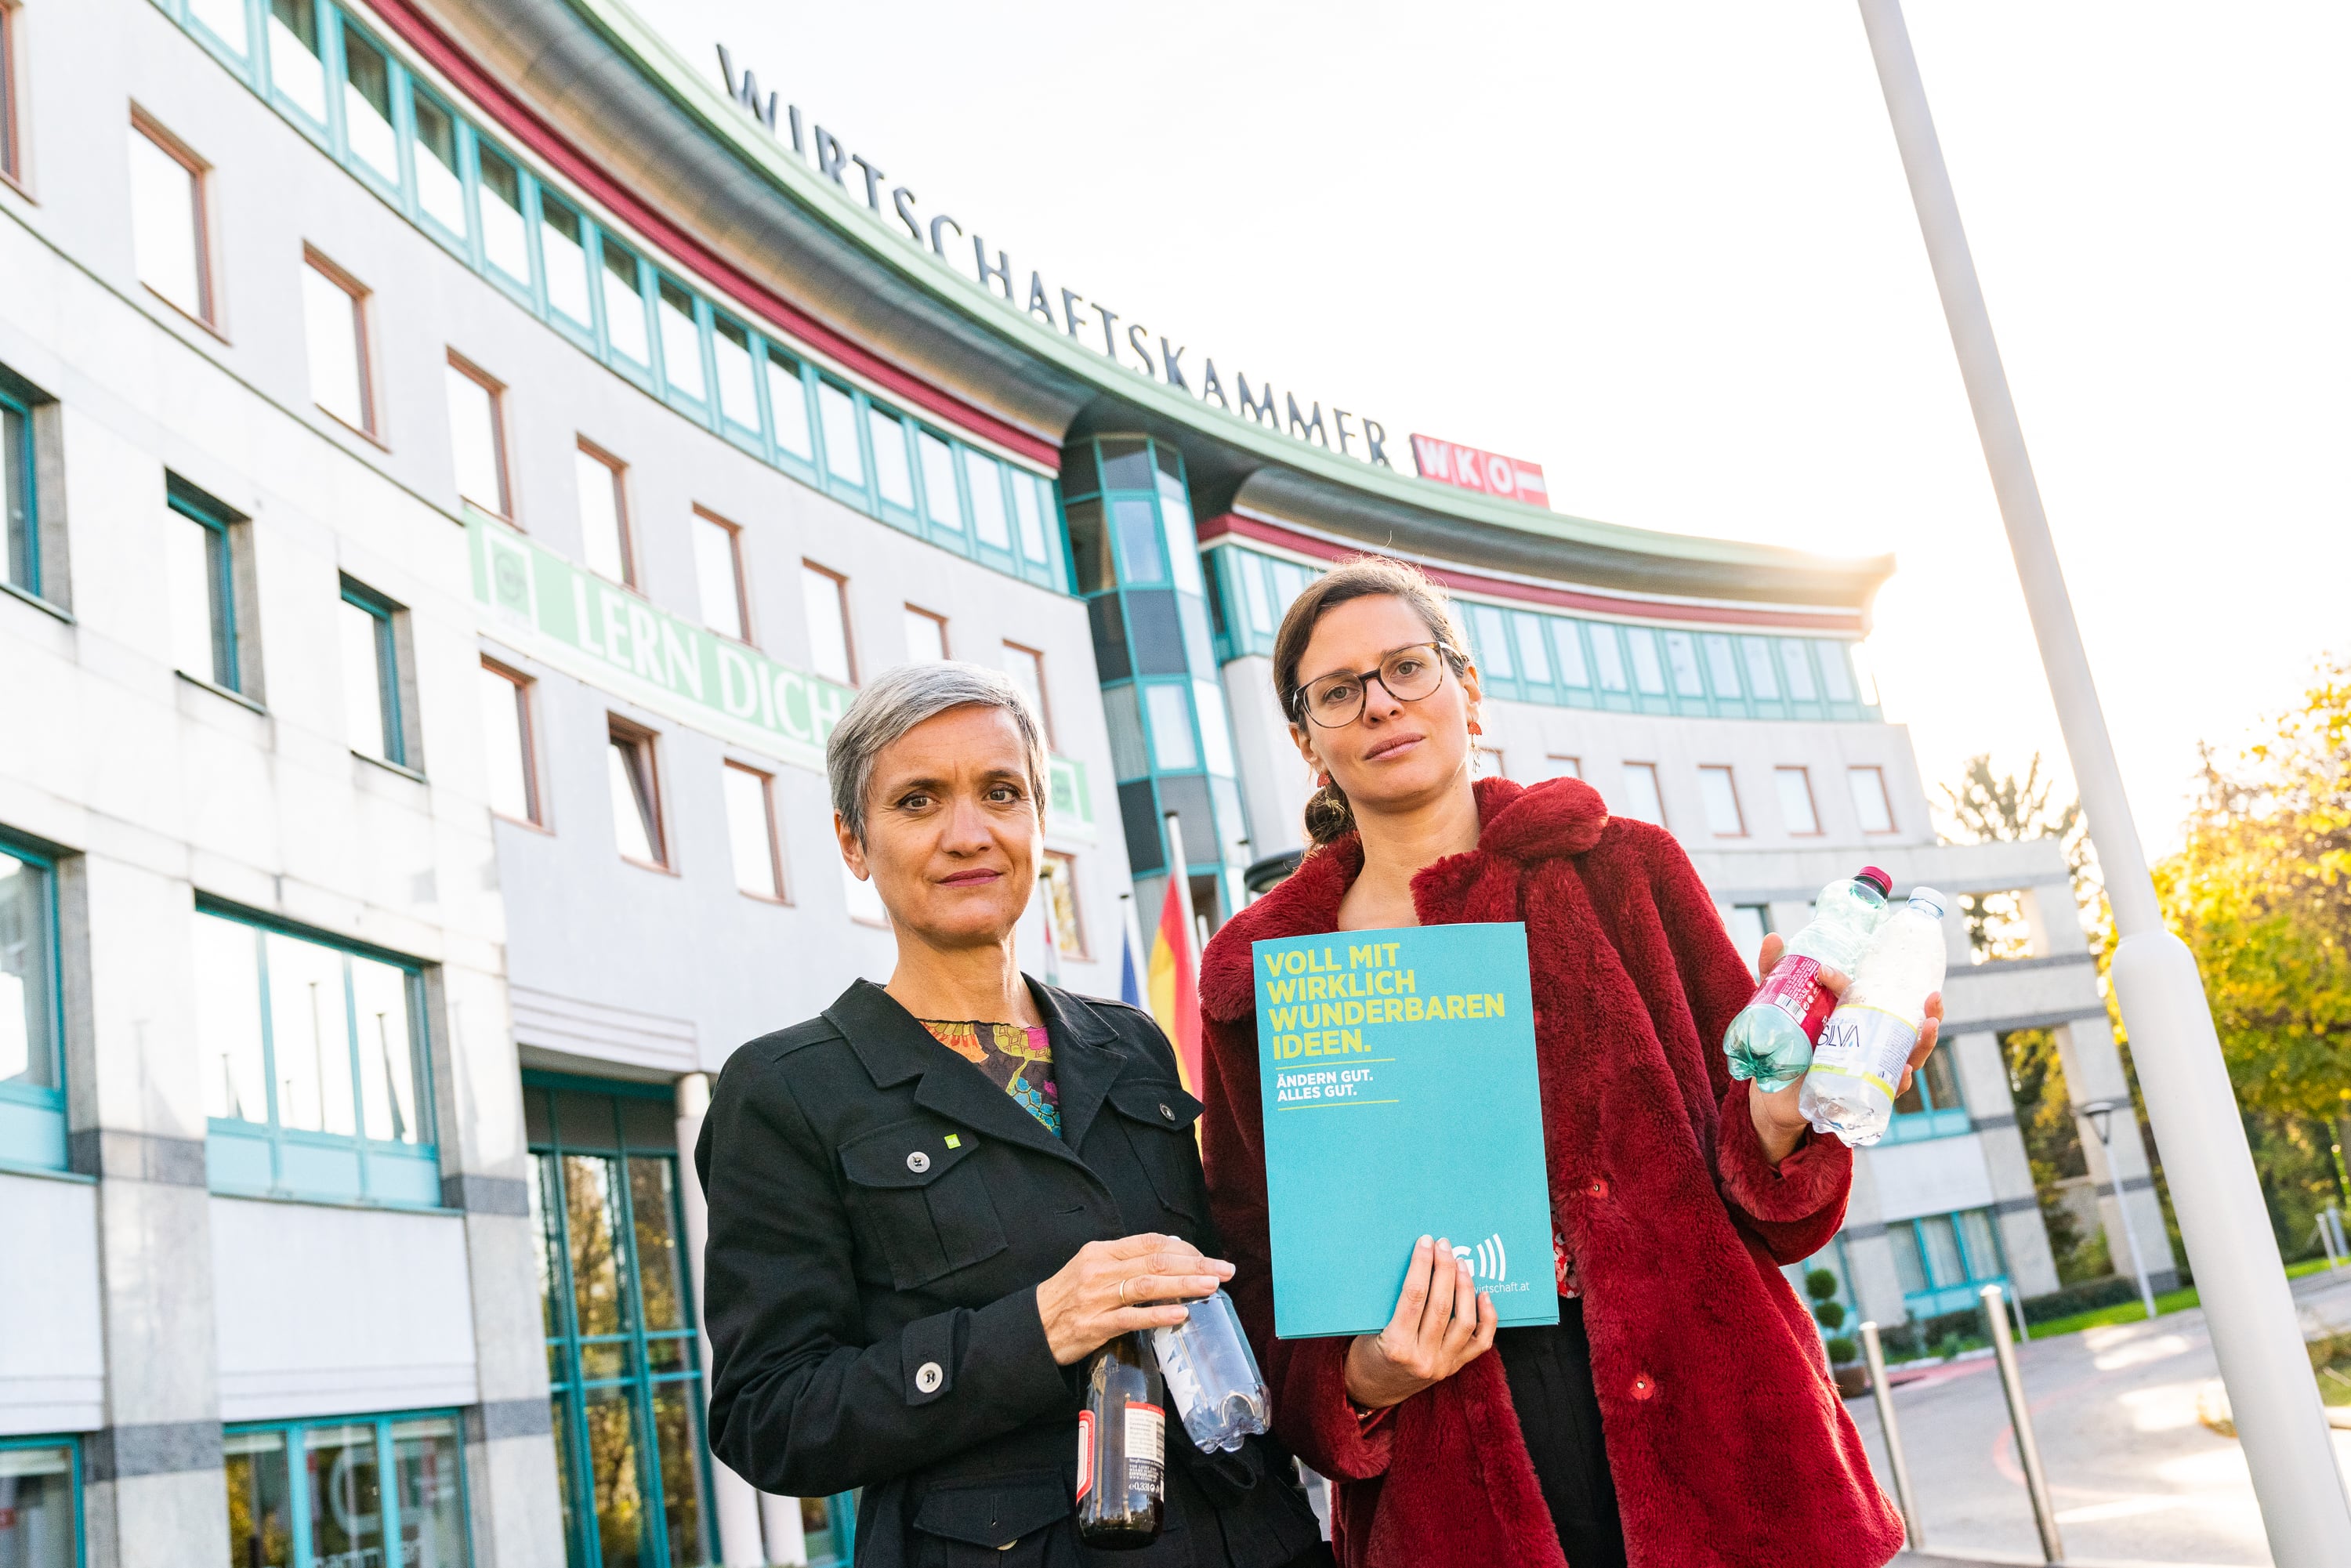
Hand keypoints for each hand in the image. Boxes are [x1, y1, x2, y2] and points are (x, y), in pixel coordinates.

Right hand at [1036, 1233, 1232, 1365]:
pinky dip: (1159, 1314)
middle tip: (1225, 1271)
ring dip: (1184, 1284)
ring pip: (1148, 1285)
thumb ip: (1126, 1262)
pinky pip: (1133, 1317)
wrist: (1032, 1327)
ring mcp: (1097, 1297)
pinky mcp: (1095, 1325)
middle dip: (1195, 1264)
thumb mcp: (1091, 1268)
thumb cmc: (1067, 1298)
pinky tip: (1181, 1313)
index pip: (1150, 1242)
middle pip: (1156, 1261)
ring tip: (1211, 1286)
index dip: (1184, 1248)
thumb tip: (1168, 1256)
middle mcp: (1100, 1269)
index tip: (1208, 1257)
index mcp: (1102, 1252)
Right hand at [1342, 1235, 1498, 1409]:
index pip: (1414, 1297)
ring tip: (1461, 1264)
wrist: (1372, 1390)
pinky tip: (1483, 1295)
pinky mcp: (1454, 1367)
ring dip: (1465, 1287)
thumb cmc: (1366, 1353)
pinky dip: (1487, 1317)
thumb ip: (1389, 1303)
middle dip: (1444, 1269)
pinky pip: (1480, 1343)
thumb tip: (1413, 1263)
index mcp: (1396, 1346)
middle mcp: (1423, 1358)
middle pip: (1441, 1305)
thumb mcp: (1368, 1328)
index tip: (1425, 1242)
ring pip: (1464, 1321)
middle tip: (1444, 1245)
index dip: (1421, 1265)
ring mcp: (1443, 1365)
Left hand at [1749, 934, 1943, 1162]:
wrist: (1770, 1087)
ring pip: (1908, 1056)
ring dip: (1922, 1043)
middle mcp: (1871, 1041)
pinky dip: (1899, 1080)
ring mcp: (1869, 1067)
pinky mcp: (1860, 1091)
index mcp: (1859, 1016)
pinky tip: (1905, 1070)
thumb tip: (1774, 936)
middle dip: (1930, 1014)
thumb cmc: (1782, 1040)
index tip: (1910, 983)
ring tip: (1927, 1027)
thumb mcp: (1779, 1004)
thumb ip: (1775, 970)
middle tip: (1933, 998)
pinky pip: (1888, 1089)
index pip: (1885, 999)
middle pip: (1911, 1028)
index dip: (1893, 986)